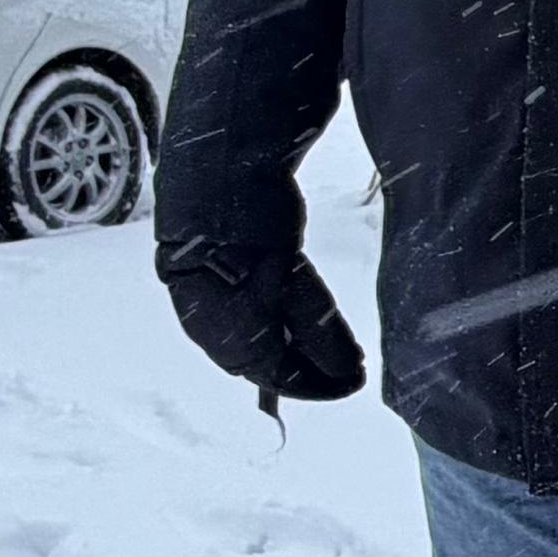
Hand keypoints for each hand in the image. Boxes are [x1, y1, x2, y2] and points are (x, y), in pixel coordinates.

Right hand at [158, 238, 366, 401]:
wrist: (210, 172)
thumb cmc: (253, 229)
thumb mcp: (297, 283)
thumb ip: (320, 333)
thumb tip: (346, 372)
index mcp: (234, 341)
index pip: (283, 380)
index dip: (322, 384)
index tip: (355, 379)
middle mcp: (211, 333)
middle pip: (266, 363)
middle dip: (308, 366)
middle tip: (346, 363)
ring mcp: (203, 307)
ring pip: (254, 340)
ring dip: (292, 343)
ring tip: (327, 338)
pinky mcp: (203, 280)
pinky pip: (241, 316)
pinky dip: (272, 320)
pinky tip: (291, 309)